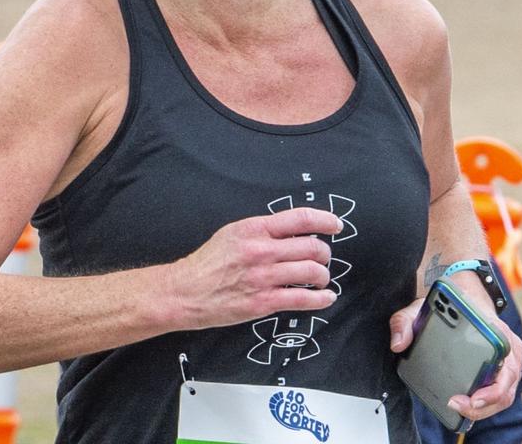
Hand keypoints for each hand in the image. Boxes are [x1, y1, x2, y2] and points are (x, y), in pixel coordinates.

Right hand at [171, 207, 341, 329]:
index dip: (325, 221)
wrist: (185, 292)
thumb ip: (263, 230)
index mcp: (255, 228)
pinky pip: (303, 298)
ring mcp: (264, 277)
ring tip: (321, 279)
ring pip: (312, 272)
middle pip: (313, 247)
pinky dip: (321, 299)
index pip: (301, 219)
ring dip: (323, 276)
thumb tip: (295, 231)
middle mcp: (262, 250)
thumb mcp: (233, 233)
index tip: (336, 225)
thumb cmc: (208, 263)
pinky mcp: (263, 302)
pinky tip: (325, 297)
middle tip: (323, 258)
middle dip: (324, 254)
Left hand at [389, 290, 521, 421]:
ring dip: (483, 408)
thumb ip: (404, 322)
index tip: (472, 398)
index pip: (505, 369)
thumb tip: (398, 344)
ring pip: (504, 395)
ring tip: (458, 408)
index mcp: (497, 333)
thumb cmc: (450, 305)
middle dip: (483, 406)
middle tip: (456, 406)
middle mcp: (509, 348)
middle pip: (505, 389)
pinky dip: (485, 404)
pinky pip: (500, 393)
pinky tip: (466, 405)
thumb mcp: (422, 308)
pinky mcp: (504, 370)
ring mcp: (510, 361)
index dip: (492, 391)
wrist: (466, 297)